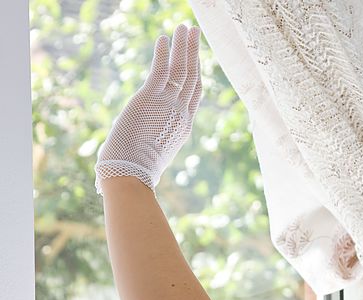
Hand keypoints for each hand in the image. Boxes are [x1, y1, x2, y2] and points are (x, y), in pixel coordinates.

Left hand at [94, 23, 202, 196]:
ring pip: (181, 69)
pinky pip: (161, 70)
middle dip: (194, 52)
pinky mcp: (150, 98)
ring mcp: (168, 105)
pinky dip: (163, 53)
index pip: (194, 93)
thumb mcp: (154, 152)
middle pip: (192, 76)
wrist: (131, 173)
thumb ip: (157, 140)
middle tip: (195, 33)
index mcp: (184, 125)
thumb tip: (147, 146)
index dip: (196, 72)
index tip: (195, 56)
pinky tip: (164, 38)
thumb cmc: (136, 170)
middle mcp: (181, 112)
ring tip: (185, 28)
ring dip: (184, 46)